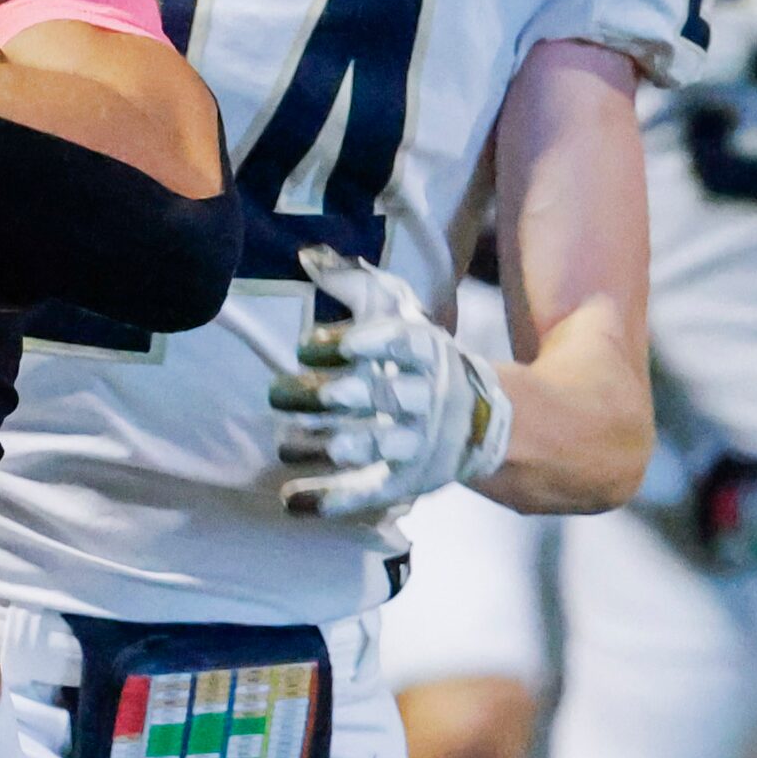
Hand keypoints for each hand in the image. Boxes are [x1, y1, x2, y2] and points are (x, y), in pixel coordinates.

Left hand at [270, 246, 511, 519]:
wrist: (476, 417)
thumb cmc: (417, 357)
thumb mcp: (397, 314)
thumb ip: (353, 285)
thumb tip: (307, 256)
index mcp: (428, 352)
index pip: (402, 343)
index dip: (364, 342)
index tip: (310, 343)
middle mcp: (428, 398)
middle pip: (384, 397)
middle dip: (332, 396)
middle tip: (280, 392)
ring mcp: (418, 443)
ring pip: (376, 446)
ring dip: (328, 446)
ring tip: (285, 444)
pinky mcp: (406, 481)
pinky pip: (369, 493)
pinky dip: (331, 500)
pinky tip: (290, 500)